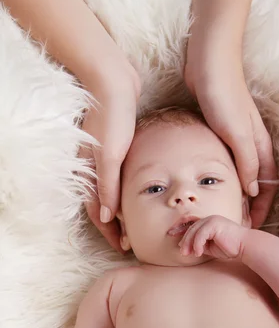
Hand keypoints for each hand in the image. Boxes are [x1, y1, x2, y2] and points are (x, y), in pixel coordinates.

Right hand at [79, 65, 140, 252]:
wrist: (113, 81)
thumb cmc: (111, 116)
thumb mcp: (110, 155)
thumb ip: (108, 187)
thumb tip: (107, 218)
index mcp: (91, 172)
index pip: (98, 212)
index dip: (110, 232)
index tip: (122, 246)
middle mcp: (95, 169)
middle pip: (104, 206)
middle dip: (116, 226)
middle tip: (131, 241)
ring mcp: (105, 158)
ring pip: (112, 193)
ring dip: (122, 210)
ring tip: (136, 224)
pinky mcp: (116, 147)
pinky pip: (119, 177)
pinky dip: (126, 190)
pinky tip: (139, 194)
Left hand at [179, 215, 246, 259]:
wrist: (244, 246)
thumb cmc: (230, 247)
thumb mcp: (210, 247)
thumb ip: (200, 245)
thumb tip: (187, 248)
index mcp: (209, 222)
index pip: (192, 226)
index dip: (181, 232)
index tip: (175, 241)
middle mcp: (209, 219)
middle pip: (191, 229)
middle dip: (185, 241)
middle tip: (182, 253)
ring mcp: (212, 220)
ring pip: (194, 231)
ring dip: (189, 244)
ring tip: (188, 254)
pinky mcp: (214, 224)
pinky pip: (200, 234)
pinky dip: (197, 244)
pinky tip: (198, 253)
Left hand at [185, 61, 278, 228]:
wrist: (208, 63)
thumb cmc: (224, 96)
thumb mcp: (237, 134)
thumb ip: (246, 163)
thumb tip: (251, 192)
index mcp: (259, 146)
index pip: (266, 186)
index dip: (260, 208)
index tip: (250, 227)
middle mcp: (251, 145)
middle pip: (255, 183)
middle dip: (249, 205)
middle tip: (236, 224)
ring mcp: (236, 139)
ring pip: (241, 173)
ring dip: (236, 192)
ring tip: (224, 210)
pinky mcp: (220, 133)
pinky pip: (226, 162)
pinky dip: (223, 177)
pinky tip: (209, 184)